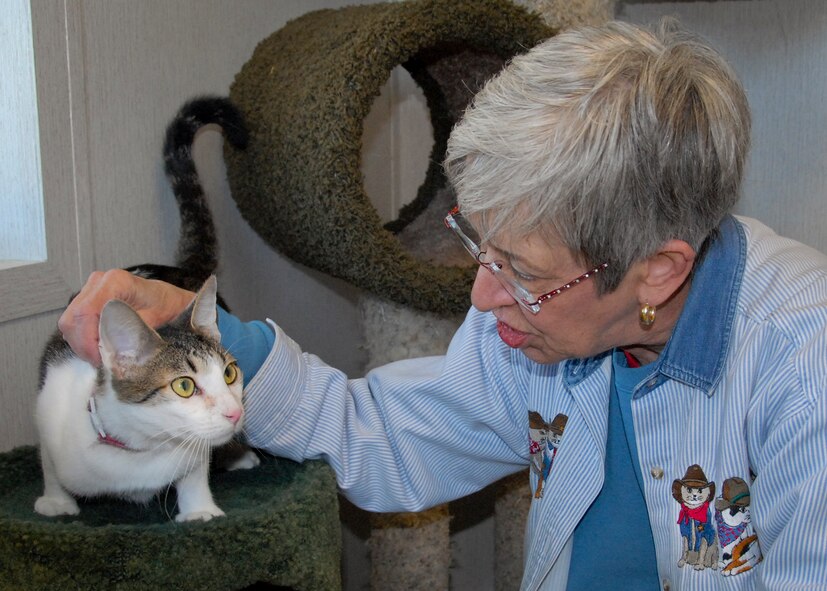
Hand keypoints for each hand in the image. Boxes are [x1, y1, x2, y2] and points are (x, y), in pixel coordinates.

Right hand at [58, 269, 195, 365]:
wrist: (165, 298)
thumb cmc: (164, 305)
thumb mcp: (152, 320)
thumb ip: (130, 333)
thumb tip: (112, 353)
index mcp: (115, 282)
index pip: (86, 312)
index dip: (87, 339)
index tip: (97, 357)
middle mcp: (99, 281)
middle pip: (73, 318)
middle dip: (82, 345)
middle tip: (99, 361)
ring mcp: (91, 288)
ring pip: (70, 321)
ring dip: (81, 343)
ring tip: (99, 356)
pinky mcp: (88, 298)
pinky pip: (74, 321)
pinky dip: (82, 338)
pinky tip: (97, 346)